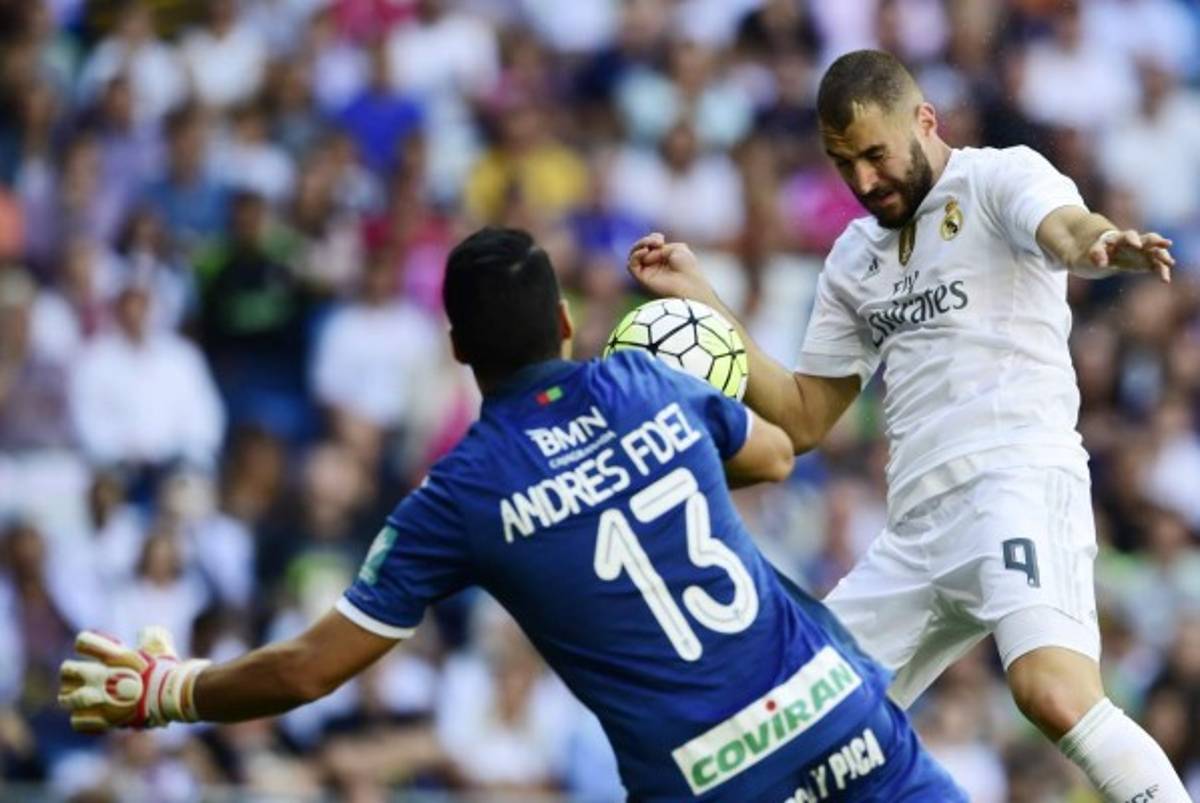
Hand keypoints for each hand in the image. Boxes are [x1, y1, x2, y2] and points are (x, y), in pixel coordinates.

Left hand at [58, 627, 209, 731]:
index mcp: (111, 655)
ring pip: (65, 698)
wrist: (170, 696)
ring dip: (71, 697)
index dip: (85, 644)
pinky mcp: (101, 719)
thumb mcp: (160, 645)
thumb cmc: (166, 669)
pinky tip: (91, 715)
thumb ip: (149, 636)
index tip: (95, 650)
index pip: (82, 642)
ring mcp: (97, 698)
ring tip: (82, 697)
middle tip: (82, 676)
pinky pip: (77, 721)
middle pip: (67, 670)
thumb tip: (145, 634)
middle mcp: (98, 675)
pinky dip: (82, 719)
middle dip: (72, 673)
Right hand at [627, 232, 716, 304]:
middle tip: (657, 241)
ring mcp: (648, 272)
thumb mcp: (677, 248)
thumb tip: (645, 252)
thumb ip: (659, 246)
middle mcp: (654, 266)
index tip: (661, 239)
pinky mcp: (642, 279)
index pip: (650, 244)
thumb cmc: (687, 267)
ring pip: (633, 256)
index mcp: (664, 258)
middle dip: (645, 241)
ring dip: (639, 246)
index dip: (652, 238)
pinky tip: (645, 251)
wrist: (690, 284)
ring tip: (649, 246)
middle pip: (640, 248)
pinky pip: (631, 266)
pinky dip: (636, 255)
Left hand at [1088, 229, 1174, 282]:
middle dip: (1158, 241)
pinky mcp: (1147, 261)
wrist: (1105, 252)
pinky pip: (1157, 265)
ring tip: (1170, 263)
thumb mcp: (1094, 250)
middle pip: (1149, 239)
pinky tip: (1165, 280)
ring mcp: (1143, 251)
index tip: (1137, 246)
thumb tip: (1102, 264)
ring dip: (1163, 256)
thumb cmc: (1100, 249)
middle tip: (1167, 244)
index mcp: (1121, 238)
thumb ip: (1096, 254)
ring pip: (1157, 252)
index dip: (1133, 239)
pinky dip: (1162, 271)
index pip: (1129, 235)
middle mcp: (1136, 242)